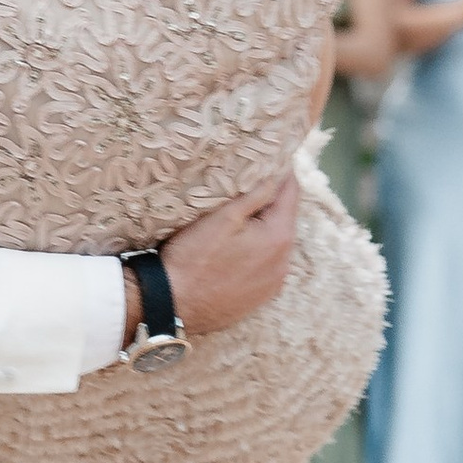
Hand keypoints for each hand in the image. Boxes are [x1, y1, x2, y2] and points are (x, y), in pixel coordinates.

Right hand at [158, 171, 298, 340]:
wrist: (171, 305)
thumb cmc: (192, 257)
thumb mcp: (223, 217)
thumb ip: (256, 193)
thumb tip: (278, 173)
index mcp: (279, 237)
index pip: (291, 192)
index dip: (281, 171)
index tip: (269, 156)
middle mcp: (284, 262)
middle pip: (285, 218)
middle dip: (271, 201)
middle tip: (248, 183)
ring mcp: (274, 283)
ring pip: (276, 243)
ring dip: (264, 228)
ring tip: (240, 219)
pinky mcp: (261, 297)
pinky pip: (267, 265)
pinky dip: (257, 252)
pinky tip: (236, 250)